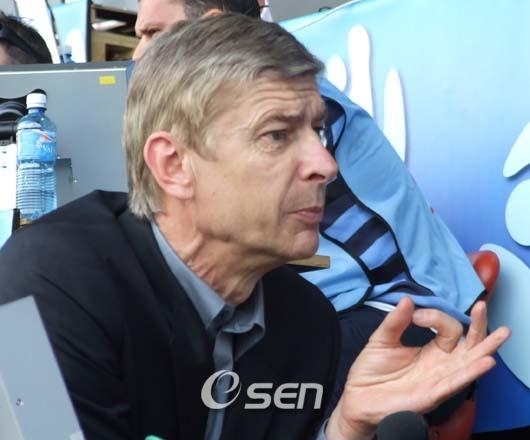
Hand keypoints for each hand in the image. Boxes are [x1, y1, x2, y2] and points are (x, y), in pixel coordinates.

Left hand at [325, 297, 510, 439]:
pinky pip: (456, 382)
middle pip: (468, 344)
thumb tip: (406, 299)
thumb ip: (395, 321)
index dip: (435, 317)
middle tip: (482, 306)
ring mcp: (439, 378)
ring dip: (486, 348)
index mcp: (431, 349)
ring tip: (502, 333)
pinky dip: (471, 372)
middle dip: (479, 326)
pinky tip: (485, 361)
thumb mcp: (382, 340)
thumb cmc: (372, 370)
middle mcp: (441, 363)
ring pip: (469, 362)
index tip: (416, 315)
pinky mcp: (433, 394)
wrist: (358, 396)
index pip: (447, 328)